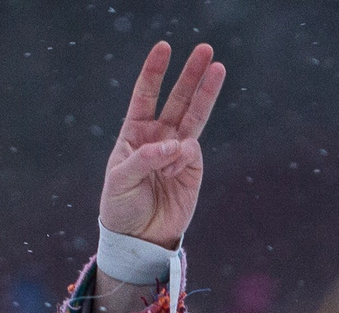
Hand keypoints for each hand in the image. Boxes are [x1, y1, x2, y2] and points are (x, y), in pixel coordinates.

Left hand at [99, 41, 226, 249]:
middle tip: (206, 50)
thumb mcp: (120, 180)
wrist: (139, 238)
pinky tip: (170, 172)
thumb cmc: (121, 206)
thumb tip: (174, 144)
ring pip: (195, 117)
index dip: (154, 72)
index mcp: (135, 132)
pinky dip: (181, 158)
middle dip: (190, 74)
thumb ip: (143, 159)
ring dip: (206, 93)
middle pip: (177, 98)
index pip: (146, 94)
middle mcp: (159, 136)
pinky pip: (191, 152)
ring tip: (219, 69)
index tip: (164, 48)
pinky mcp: (192, 169)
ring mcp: (178, 151)